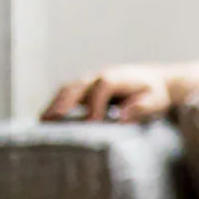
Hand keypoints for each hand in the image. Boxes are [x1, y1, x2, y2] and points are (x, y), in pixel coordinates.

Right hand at [42, 65, 172, 123]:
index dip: (96, 103)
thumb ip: (141, 107)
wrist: (153, 80)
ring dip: (54, 104)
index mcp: (117, 78)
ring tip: (42, 121)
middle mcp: (99, 76)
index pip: (102, 88)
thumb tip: (121, 116)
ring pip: (67, 89)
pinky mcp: (85, 88)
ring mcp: (89, 81)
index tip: (92, 122)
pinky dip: (56, 105)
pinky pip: (67, 95)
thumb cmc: (154, 93)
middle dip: (64, 102)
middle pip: (77, 86)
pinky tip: (47, 119)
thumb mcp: (156, 100)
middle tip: (51, 119)